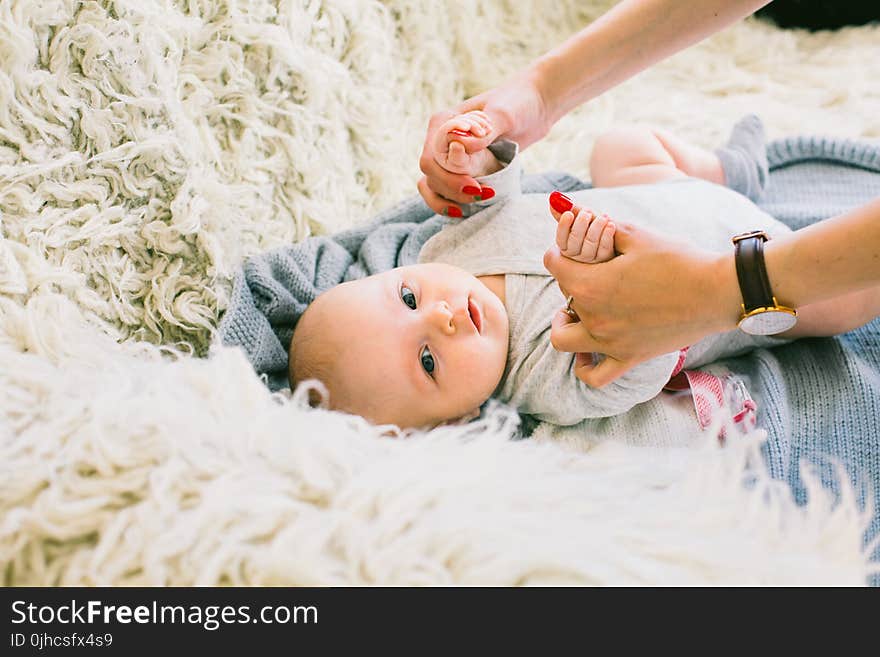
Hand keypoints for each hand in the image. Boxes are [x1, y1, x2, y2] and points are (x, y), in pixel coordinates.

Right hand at [417, 70, 549, 215]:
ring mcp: (449, 156)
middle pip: (431, 175)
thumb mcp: (504, 115)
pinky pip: (443, 191)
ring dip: (449, 199)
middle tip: (482, 194)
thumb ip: (483, 132)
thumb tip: (459, 147)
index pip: (431, 157)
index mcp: (443, 122)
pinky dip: (450, 203)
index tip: (475, 185)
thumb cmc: (519, 103)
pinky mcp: (460, 168)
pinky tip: (464, 211)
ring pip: (432, 185)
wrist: (535, 108)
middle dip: (452, 190)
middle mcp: (440, 139)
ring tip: (477, 202)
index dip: (447, 177)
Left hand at [543, 220, 741, 386]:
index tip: (575, 248)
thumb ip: (594, 224)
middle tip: (593, 270)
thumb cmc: (678, 259)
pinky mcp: (630, 358)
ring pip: (564, 340)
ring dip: (565, 324)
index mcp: (590, 285)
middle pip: (563, 296)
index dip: (561, 251)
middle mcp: (594, 318)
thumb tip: (558, 203)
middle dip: (572, 280)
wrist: (716, 291)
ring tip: (576, 311)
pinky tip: (587, 352)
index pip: (553, 264)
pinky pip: (595, 376)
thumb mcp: (634, 234)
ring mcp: (610, 343)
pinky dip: (584, 368)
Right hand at [549, 195, 615, 262]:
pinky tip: (610, 225)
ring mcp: (590, 259)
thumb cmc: (590, 226)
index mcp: (566, 245)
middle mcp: (576, 255)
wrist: (613, 238)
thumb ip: (567, 210)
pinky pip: (604, 249)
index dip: (563, 226)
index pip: (561, 239)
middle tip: (586, 212)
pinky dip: (607, 235)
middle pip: (574, 243)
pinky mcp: (605, 259)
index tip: (568, 213)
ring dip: (596, 228)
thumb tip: (554, 197)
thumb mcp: (579, 218)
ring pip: (590, 245)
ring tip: (603, 217)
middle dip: (580, 225)